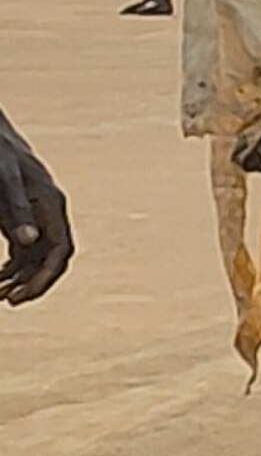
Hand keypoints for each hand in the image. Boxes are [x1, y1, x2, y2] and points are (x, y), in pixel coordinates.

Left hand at [0, 108, 73, 303]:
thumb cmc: (0, 154)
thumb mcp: (4, 180)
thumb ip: (17, 210)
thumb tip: (28, 242)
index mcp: (52, 205)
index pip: (60, 250)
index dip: (46, 275)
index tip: (24, 293)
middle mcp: (49, 215)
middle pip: (52, 259)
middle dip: (34, 283)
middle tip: (9, 300)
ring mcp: (37, 218)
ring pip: (37, 259)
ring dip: (20, 279)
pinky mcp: (22, 219)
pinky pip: (24, 252)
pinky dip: (12, 269)